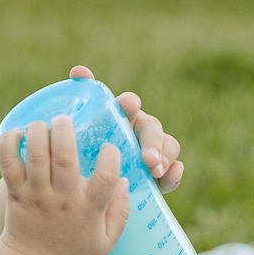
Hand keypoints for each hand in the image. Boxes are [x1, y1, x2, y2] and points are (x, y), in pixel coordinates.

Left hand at [0, 116, 129, 254]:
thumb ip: (121, 213)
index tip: (109, 148)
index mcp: (88, 210)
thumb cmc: (73, 251)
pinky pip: (7, 161)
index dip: (111, 155)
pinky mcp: (14, 193)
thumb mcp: (106, 241)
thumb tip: (124, 181)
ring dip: (38, 131)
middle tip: (66, 120)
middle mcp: (62, 200)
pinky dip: (9, 141)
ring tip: (44, 125)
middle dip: (65, 130)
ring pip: (34, 154)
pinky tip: (18, 134)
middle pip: (64, 156)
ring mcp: (36, 195)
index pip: (106, 176)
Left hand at [70, 65, 184, 193]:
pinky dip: (175, 174)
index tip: (128, 105)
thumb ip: (84, 103)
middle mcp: (141, 131)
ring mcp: (155, 152)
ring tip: (155, 171)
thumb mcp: (83, 132)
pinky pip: (174, 172)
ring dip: (165, 157)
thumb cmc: (89, 153)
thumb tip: (78, 70)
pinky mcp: (162, 175)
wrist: (92, 184)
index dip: (130, 103)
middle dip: (153, 141)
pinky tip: (170, 177)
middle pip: (153, 128)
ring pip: (169, 147)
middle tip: (148, 158)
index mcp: (121, 116)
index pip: (129, 104)